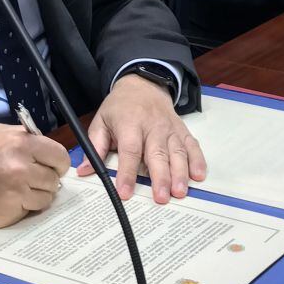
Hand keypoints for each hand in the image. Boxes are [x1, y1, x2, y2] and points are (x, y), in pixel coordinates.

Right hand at [0, 124, 69, 228]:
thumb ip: (22, 137)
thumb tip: (45, 147)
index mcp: (21, 143)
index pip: (60, 156)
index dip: (57, 164)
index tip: (52, 168)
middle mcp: (22, 167)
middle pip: (54, 179)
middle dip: (46, 180)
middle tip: (31, 181)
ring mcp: (16, 192)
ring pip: (46, 198)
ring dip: (36, 196)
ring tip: (16, 191)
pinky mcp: (9, 214)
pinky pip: (30, 211)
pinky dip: (23, 208)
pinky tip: (6, 202)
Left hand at [78, 74, 205, 203]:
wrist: (143, 85)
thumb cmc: (120, 107)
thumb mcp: (101, 121)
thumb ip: (95, 147)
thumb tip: (85, 170)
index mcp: (130, 123)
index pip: (130, 150)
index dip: (127, 173)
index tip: (125, 192)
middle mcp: (152, 126)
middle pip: (157, 153)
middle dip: (160, 177)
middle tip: (161, 198)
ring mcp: (170, 129)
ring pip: (177, 152)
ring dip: (180, 173)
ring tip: (180, 192)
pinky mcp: (182, 131)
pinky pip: (192, 146)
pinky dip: (197, 161)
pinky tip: (198, 176)